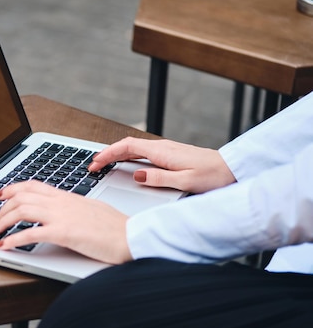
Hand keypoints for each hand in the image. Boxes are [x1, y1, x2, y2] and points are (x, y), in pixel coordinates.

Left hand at [0, 180, 131, 264]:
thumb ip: (74, 209)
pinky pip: (30, 234)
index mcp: (67, 196)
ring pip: (21, 210)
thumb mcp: (91, 210)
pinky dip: (12, 239)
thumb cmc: (116, 227)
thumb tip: (64, 213)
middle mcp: (61, 202)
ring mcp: (61, 216)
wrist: (131, 236)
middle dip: (3, 208)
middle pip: (22, 196)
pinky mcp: (63, 233)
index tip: (1, 195)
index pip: (33, 185)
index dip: (13, 188)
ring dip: (3, 221)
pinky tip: (4, 246)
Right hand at [89, 137, 235, 193]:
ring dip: (117, 155)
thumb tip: (137, 176)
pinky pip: (143, 153)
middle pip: (127, 146)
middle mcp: (162, 147)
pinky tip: (126, 165)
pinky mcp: (171, 155)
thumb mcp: (185, 182)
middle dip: (107, 154)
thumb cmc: (213, 176)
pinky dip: (128, 157)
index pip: (126, 147)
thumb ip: (158, 178)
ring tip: (104, 165)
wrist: (233, 170)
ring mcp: (166, 150)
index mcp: (162, 152)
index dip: (107, 154)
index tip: (94, 164)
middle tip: (93, 166)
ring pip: (134, 149)